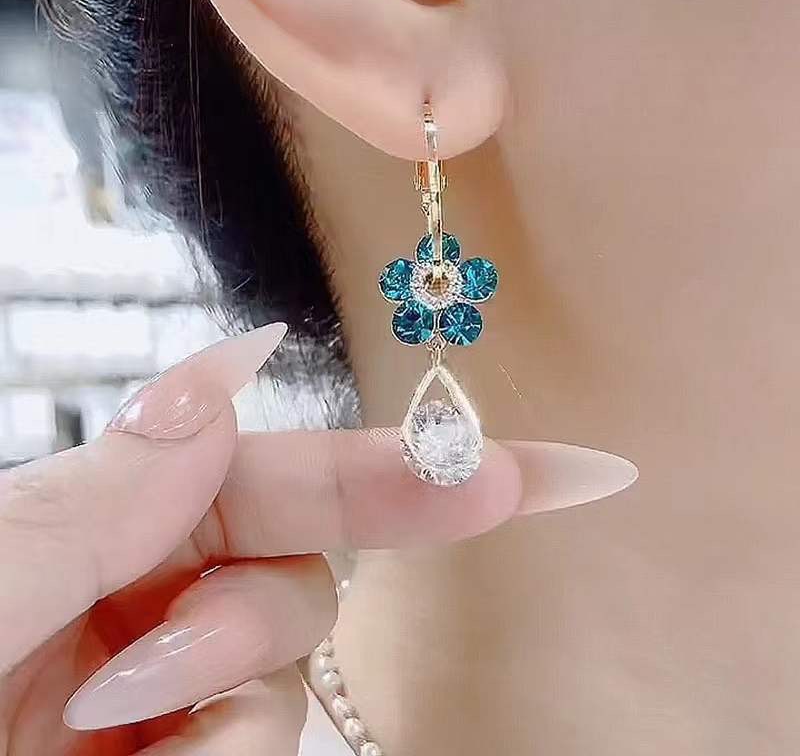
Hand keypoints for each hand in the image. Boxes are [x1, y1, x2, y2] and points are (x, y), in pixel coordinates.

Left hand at [0, 324, 635, 754]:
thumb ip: (114, 485)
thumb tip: (233, 364)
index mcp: (112, 525)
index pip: (290, 475)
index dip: (414, 471)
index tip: (528, 473)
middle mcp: (152, 593)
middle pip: (300, 571)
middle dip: (257, 617)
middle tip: (152, 675)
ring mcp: (169, 689)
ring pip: (285, 675)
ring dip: (223, 708)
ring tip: (108, 746)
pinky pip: (258, 749)